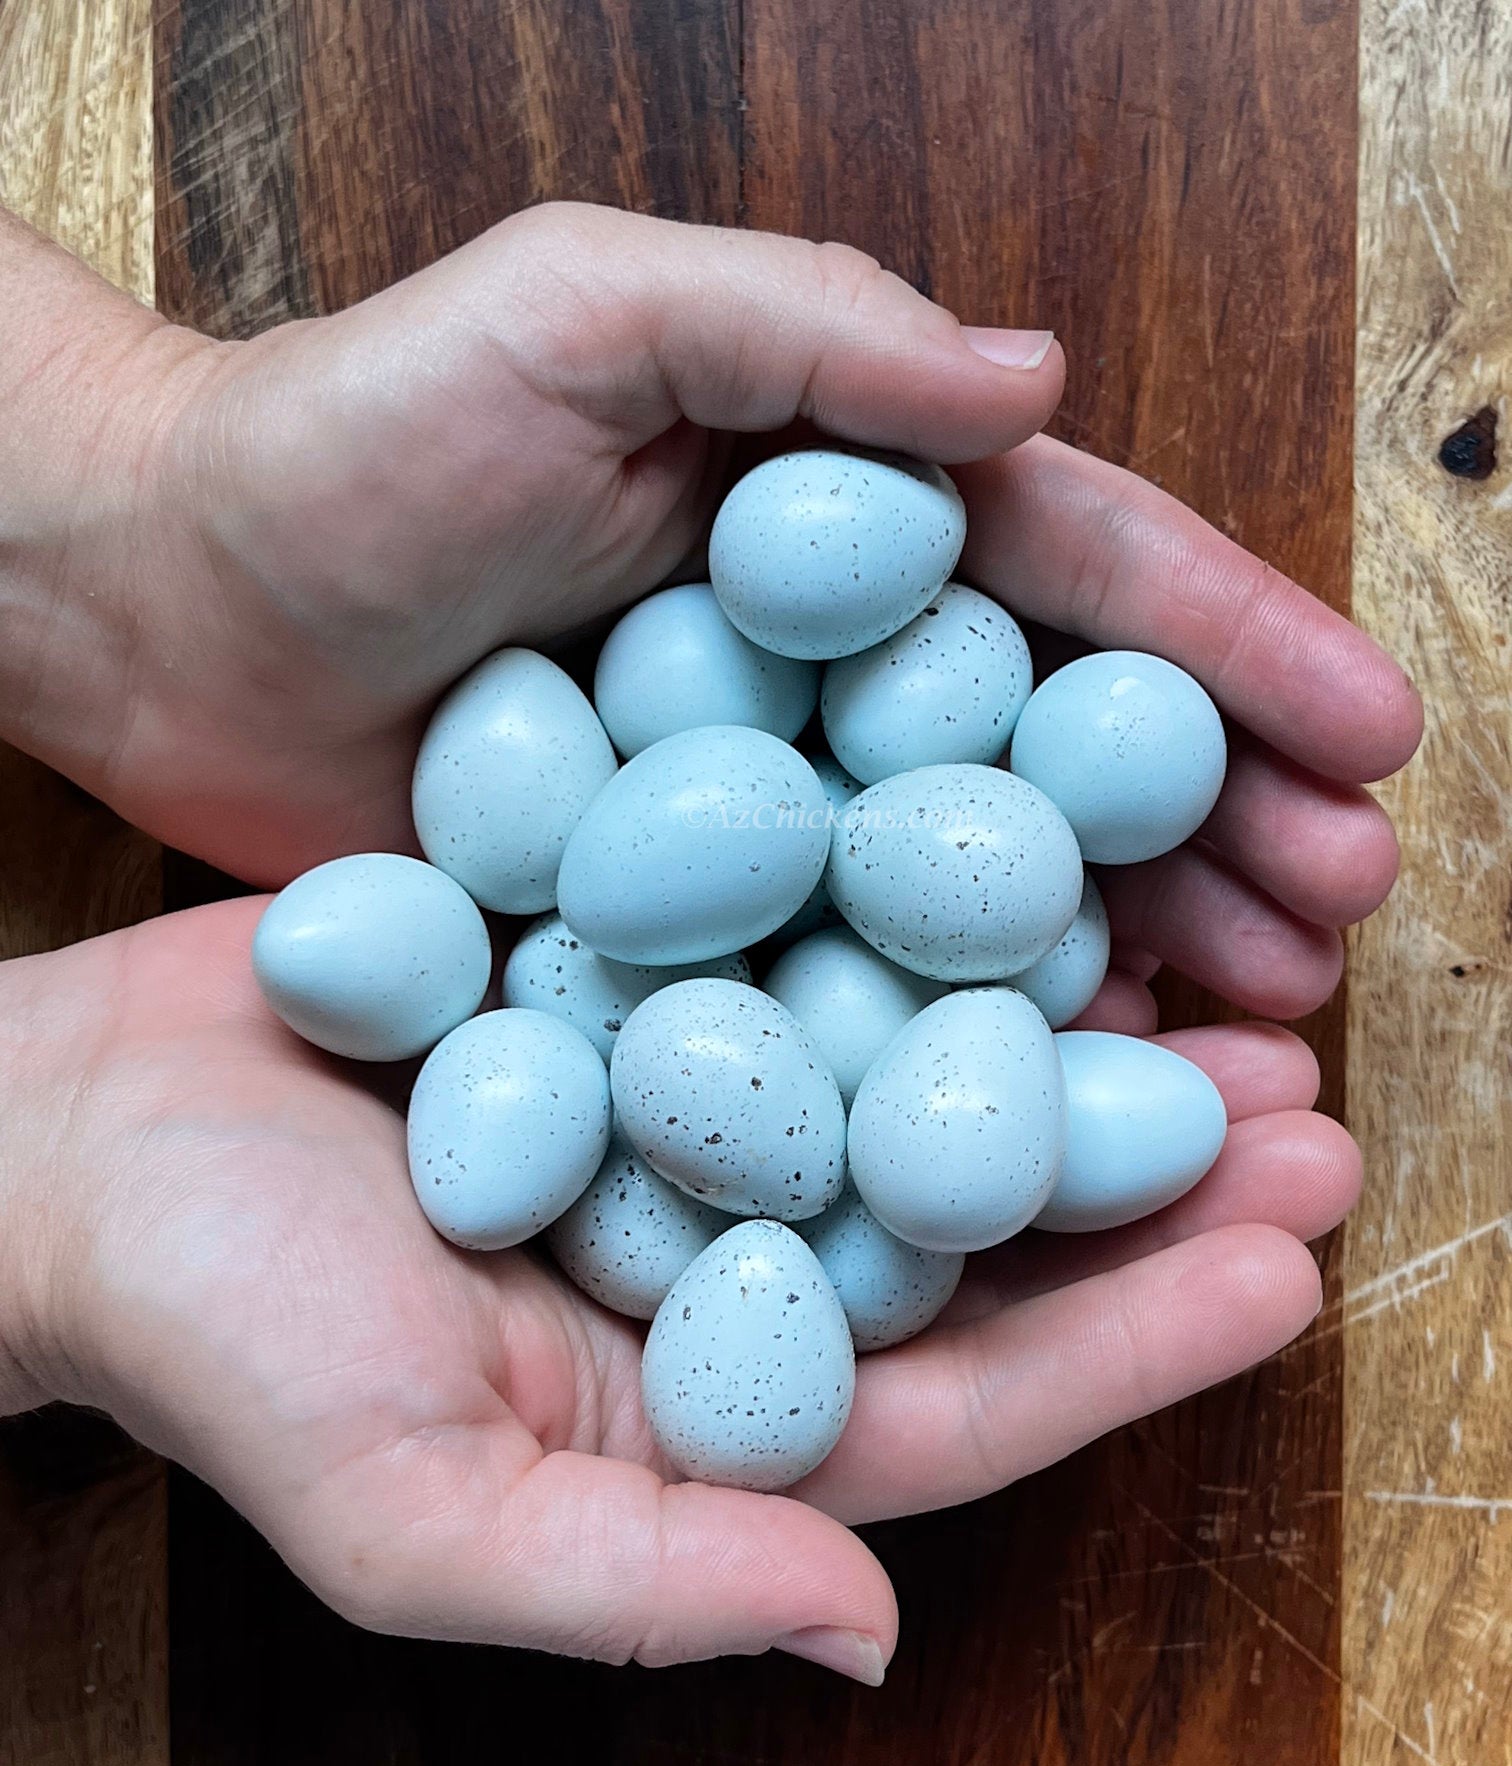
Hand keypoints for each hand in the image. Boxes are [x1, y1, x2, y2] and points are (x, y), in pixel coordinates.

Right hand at [0, 901, 1357, 1679]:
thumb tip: (864, 1642)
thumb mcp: (411, 1506)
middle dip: (1155, 1173)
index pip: (966, 1398)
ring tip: (1230, 969)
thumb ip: (641, 1580)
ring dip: (1075, 1024)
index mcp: (717, 1406)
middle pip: (980, 1225)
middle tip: (1315, 1103)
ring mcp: (698, 1104)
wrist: (76, 1138)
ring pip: (925, 1069)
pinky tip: (1029, 843)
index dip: (1134, 1342)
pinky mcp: (644, 975)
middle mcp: (734, 1253)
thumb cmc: (221, 1338)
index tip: (1289, 1265)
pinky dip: (925, 898)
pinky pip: (817, 935)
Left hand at [7, 203, 1417, 1018]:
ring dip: (1124, 953)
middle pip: (1057, 756)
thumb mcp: (579, 314)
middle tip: (1341, 925)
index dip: (1230, 654)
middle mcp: (822, 674)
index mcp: (837, 517)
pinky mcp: (671, 931)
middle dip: (1219, 829)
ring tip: (1258, 1026)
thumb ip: (804, 332)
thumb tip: (1035, 383)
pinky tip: (1049, 1091)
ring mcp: (757, 817)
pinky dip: (945, 1040)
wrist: (160, 605)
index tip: (1369, 741)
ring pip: (975, 892)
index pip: (1075, 579)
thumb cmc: (350, 438)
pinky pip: (840, 992)